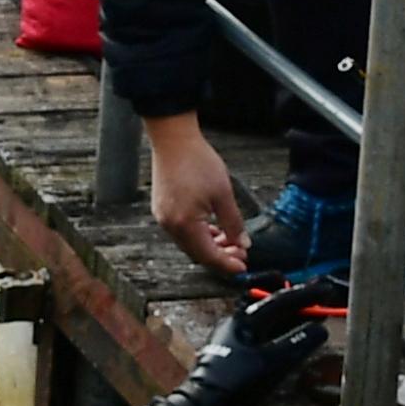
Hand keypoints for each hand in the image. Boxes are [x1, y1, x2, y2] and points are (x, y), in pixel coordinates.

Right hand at [147, 114, 247, 277]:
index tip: (242, 267)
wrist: (173, 138)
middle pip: (197, 252)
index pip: (208, 255)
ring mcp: (163, 217)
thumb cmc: (197, 161)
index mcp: (185, 224)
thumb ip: (234, 223)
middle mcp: (170, 225)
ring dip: (210, 244)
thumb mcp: (223, 194)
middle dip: (220, 255)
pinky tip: (212, 228)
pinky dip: (198, 234)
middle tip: (240, 253)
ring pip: (189, 242)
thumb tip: (243, 243)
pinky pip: (181, 230)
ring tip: (229, 239)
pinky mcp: (161, 208)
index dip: (227, 264)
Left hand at [150, 280, 330, 405]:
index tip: (326, 290)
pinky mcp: (233, 354)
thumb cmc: (235, 383)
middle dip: (297, 301)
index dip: (306, 295)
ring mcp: (233, 338)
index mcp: (245, 319)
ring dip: (290, 318)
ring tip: (312, 318)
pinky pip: (262, 334)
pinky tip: (291, 340)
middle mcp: (237, 323)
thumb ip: (296, 344)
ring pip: (267, 320)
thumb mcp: (271, 363)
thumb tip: (319, 330)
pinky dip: (280, 333)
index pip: (280, 300)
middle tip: (319, 299)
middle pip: (271, 305)